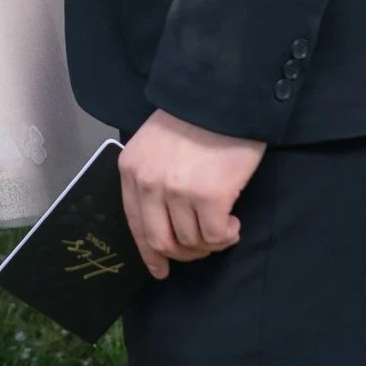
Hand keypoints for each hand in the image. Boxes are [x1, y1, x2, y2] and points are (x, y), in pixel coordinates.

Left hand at [119, 111, 265, 278]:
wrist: (223, 95)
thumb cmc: (194, 117)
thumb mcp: (156, 144)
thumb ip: (151, 178)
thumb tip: (162, 225)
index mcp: (132, 169)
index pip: (136, 224)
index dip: (149, 253)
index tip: (161, 270)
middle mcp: (149, 183)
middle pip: (161, 241)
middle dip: (184, 253)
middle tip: (204, 247)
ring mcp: (177, 191)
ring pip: (191, 242)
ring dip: (209, 242)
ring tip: (223, 225)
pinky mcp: (209, 197)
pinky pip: (215, 237)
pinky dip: (227, 236)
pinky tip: (234, 222)